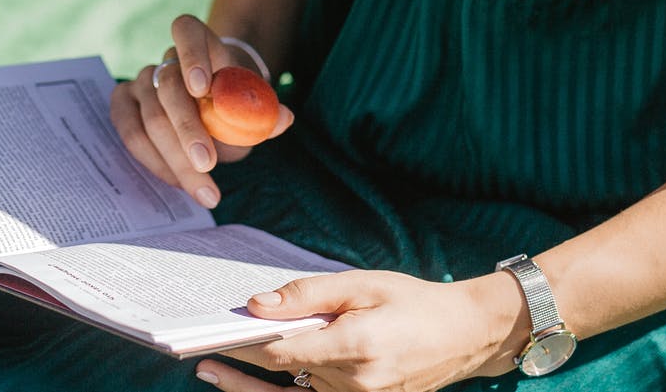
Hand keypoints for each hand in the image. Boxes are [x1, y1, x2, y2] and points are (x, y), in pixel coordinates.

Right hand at [109, 14, 292, 207]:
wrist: (211, 107)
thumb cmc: (233, 103)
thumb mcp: (251, 104)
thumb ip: (264, 112)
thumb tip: (285, 119)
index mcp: (198, 43)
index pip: (187, 31)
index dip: (192, 56)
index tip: (203, 89)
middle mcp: (164, 61)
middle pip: (168, 89)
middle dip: (188, 132)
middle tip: (208, 166)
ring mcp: (140, 83)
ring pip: (148, 119)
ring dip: (175, 159)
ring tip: (203, 190)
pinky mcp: (123, 105)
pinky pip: (131, 134)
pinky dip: (155, 161)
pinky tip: (178, 181)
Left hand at [197, 270, 526, 391]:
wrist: (464, 335)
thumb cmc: (413, 301)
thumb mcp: (362, 284)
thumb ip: (309, 295)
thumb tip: (259, 304)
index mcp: (355, 348)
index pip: (282, 354)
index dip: (244, 348)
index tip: (211, 339)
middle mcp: (356, 385)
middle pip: (284, 377)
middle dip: (243, 367)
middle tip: (201, 364)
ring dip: (258, 386)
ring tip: (217, 375)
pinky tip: (260, 386)